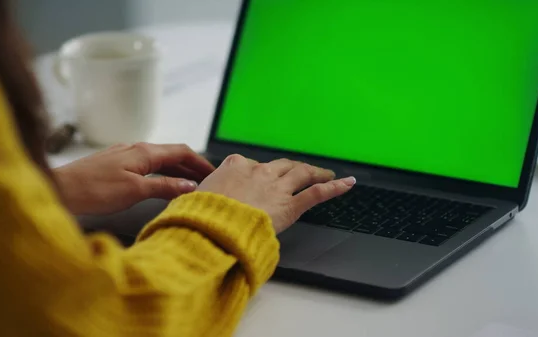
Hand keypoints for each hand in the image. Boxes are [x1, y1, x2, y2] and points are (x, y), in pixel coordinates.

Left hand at [54, 143, 214, 214]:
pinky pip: (145, 166)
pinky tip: (160, 184)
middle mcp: (135, 149)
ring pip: (158, 160)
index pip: (181, 152)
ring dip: (176, 170)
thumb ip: (164, 186)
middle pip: (171, 155)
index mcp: (144, 152)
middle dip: (191, 166)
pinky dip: (160, 174)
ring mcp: (124, 156)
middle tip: (207, 181)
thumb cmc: (93, 190)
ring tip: (189, 184)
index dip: (200, 163)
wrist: (58, 189)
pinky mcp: (114, 165)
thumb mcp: (135, 191)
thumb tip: (190, 185)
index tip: (215, 174)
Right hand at [197, 155, 355, 232]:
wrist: (214, 226)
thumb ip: (200, 197)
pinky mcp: (290, 205)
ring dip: (315, 172)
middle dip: (292, 168)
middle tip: (301, 170)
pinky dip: (334, 187)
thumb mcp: (193, 200)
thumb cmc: (201, 215)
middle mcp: (258, 172)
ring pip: (301, 173)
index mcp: (234, 166)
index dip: (256, 173)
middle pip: (280, 166)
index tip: (256, 180)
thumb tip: (189, 203)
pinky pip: (317, 193)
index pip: (249, 165)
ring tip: (326, 173)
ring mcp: (276, 187)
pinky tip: (348, 183)